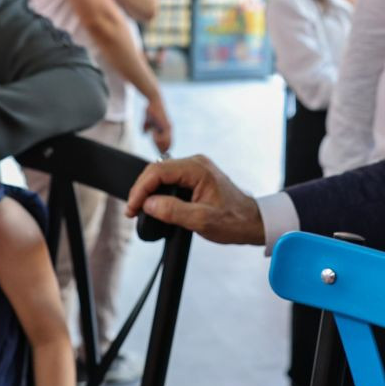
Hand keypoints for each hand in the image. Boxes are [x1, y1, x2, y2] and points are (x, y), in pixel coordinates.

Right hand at [125, 155, 263, 244]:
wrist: (252, 222)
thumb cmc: (233, 221)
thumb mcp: (201, 220)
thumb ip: (173, 211)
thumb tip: (148, 204)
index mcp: (197, 169)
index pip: (157, 171)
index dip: (140, 189)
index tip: (132, 208)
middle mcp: (195, 163)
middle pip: (156, 170)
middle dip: (141, 190)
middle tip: (132, 211)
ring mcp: (196, 168)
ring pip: (161, 174)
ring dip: (148, 190)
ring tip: (139, 209)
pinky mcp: (195, 176)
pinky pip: (170, 179)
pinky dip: (158, 191)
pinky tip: (153, 204)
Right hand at [144, 96, 172, 154]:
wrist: (154, 102)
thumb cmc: (150, 111)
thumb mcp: (147, 122)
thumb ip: (146, 128)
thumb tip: (144, 134)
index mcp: (166, 130)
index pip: (167, 144)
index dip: (162, 149)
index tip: (158, 152)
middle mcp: (169, 130)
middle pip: (167, 146)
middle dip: (160, 149)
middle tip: (155, 148)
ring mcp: (168, 127)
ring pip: (166, 142)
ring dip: (158, 144)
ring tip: (153, 137)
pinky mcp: (166, 125)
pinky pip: (163, 137)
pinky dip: (157, 138)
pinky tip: (153, 133)